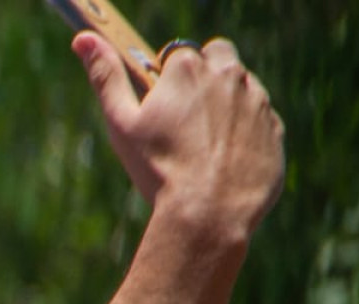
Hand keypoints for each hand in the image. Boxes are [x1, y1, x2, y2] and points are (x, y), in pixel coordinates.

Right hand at [74, 33, 282, 237]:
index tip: (159, 109)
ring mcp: (257, 100)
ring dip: (225, 106)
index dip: (165, 82)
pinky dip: (245, 134)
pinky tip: (224, 162)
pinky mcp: (275, 128)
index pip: (177, 57)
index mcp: (187, 68)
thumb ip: (105, 77)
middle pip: (217, 59)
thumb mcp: (121, 124)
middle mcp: (228, 74)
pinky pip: (260, 120)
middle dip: (204, 78)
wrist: (209, 212)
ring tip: (203, 148)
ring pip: (241, 89)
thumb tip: (83, 38)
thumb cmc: (159, 169)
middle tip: (184, 119)